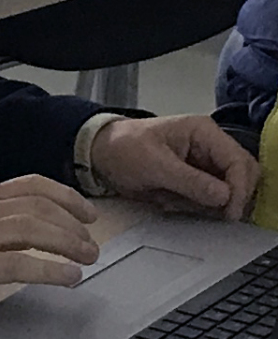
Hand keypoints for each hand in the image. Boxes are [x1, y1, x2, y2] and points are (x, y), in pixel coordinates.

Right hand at [0, 174, 98, 316]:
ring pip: (32, 229)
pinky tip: (66, 278)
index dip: (64, 195)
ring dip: (68, 243)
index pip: (28, 184)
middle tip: (91, 243)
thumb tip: (29, 223)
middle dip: (72, 223)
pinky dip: (49, 269)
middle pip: (36, 206)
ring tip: (87, 258)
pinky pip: (18, 263)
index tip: (86, 212)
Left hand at [90, 115, 258, 220]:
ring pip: (227, 195)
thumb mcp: (154, 164)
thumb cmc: (123, 148)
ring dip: (202, 205)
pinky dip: (193, 207)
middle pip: (242, 179)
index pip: (239, 162)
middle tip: (196, 207)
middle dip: (223, 199)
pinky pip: (209, 202)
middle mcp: (209, 146)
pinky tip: (168, 200)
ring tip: (170, 198)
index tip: (228, 212)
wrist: (102, 155)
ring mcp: (205, 165)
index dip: (239, 189)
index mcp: (202, 132)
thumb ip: (190, 181)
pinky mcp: (197, 181)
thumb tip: (224, 197)